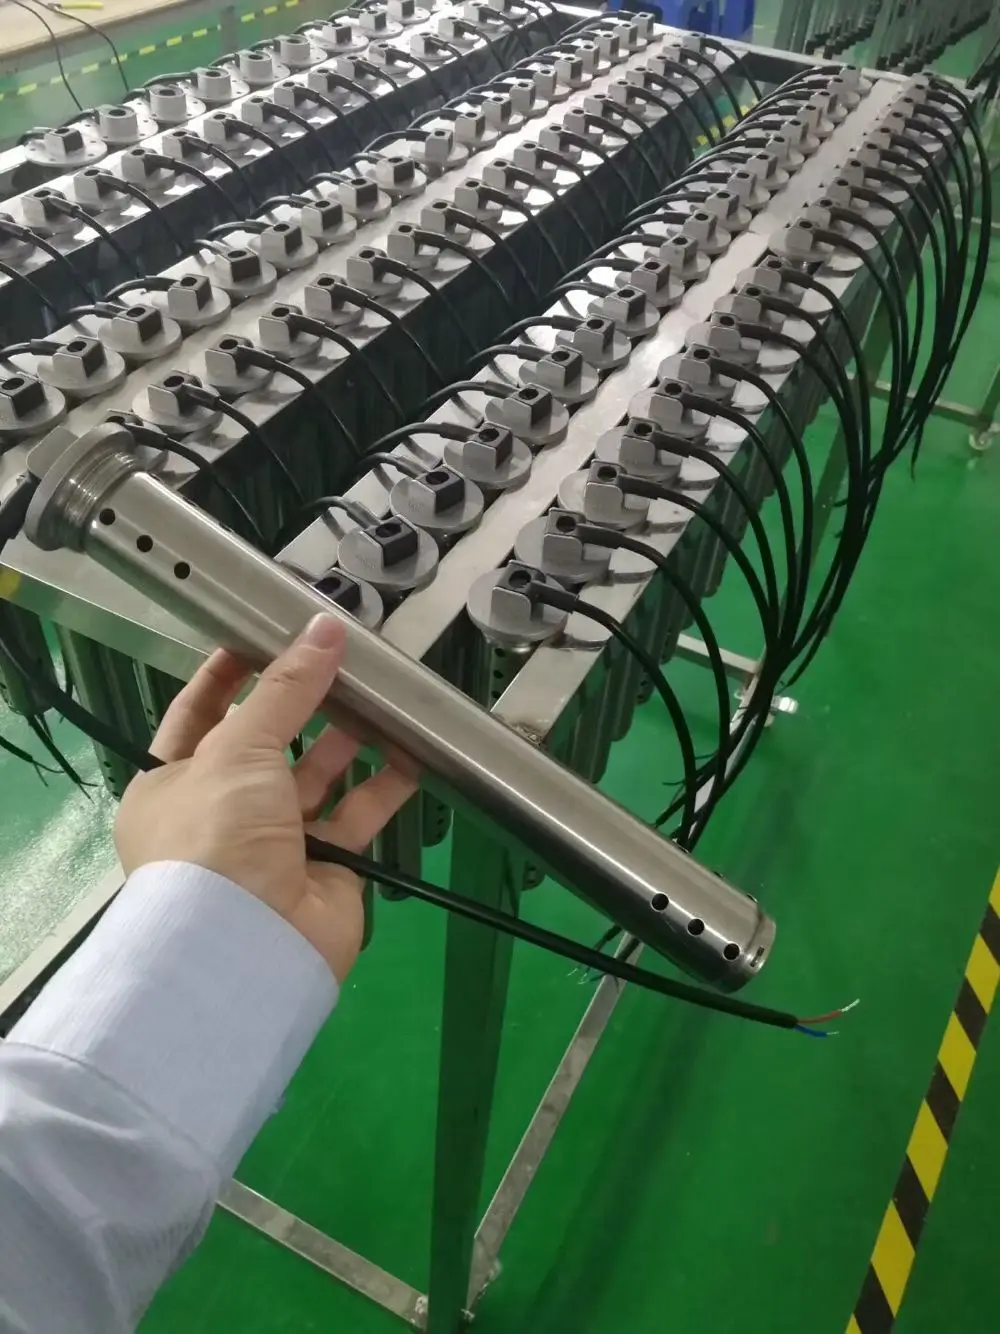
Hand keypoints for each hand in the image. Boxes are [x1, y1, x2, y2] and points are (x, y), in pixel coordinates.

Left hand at [115, 614, 415, 980]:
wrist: (248, 945)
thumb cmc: (217, 836)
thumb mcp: (238, 748)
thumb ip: (284, 689)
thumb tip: (323, 629)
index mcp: (168, 784)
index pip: (197, 714)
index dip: (228, 675)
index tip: (263, 636)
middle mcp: (218, 813)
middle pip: (264, 744)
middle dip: (300, 704)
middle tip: (339, 661)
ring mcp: (272, 843)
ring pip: (315, 778)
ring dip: (347, 739)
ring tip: (379, 697)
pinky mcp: (324, 868)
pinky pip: (356, 816)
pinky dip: (383, 785)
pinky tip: (410, 752)